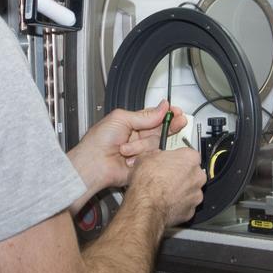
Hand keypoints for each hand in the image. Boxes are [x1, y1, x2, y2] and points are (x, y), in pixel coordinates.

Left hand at [67, 101, 188, 197]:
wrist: (93, 164)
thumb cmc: (98, 142)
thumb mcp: (121, 119)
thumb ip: (144, 115)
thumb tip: (162, 107)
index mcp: (132, 123)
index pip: (155, 116)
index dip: (166, 113)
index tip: (175, 111)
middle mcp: (138, 136)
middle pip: (161, 129)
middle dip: (169, 125)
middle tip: (178, 121)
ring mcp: (141, 151)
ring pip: (155, 143)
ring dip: (140, 145)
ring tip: (124, 149)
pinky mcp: (143, 164)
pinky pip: (153, 157)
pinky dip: (141, 156)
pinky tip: (129, 157)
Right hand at [127, 147, 204, 226]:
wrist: (146, 205)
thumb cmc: (148, 183)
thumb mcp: (144, 158)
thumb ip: (154, 155)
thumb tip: (152, 156)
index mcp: (189, 158)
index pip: (188, 154)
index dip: (178, 157)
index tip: (171, 160)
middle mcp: (197, 176)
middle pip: (193, 172)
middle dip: (181, 174)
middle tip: (167, 176)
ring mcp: (196, 194)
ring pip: (191, 190)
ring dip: (181, 190)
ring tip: (165, 191)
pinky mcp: (191, 210)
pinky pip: (187, 205)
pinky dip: (179, 204)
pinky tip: (166, 202)